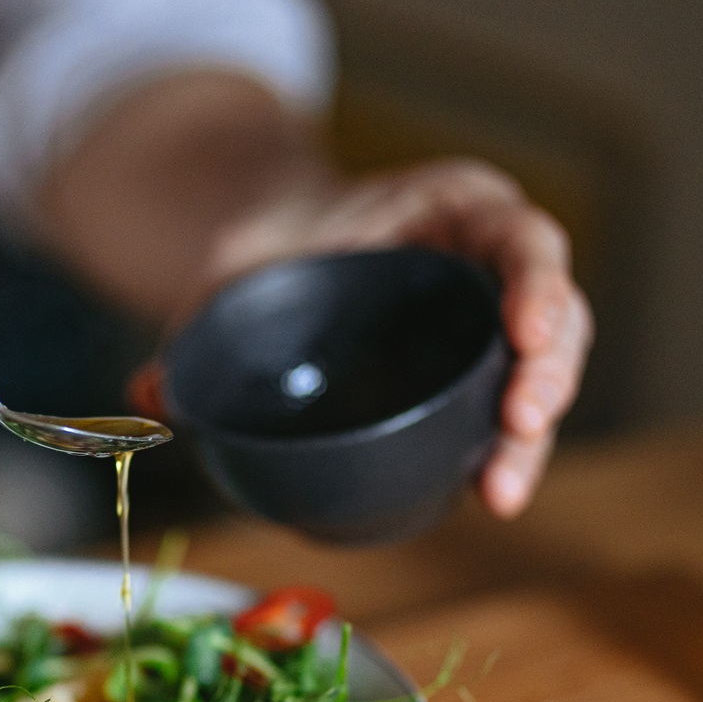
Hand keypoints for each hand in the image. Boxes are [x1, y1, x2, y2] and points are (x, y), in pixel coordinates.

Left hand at [187, 158, 593, 518]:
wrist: (279, 259)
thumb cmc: (277, 252)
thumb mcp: (238, 268)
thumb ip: (198, 321)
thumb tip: (148, 392)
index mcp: (453, 207)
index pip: (520, 236)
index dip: (536, 283)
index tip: (523, 333)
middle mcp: (489, 260)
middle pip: (554, 312)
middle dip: (548, 372)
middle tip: (521, 422)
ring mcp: (492, 323)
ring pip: (545, 371)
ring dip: (532, 432)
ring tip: (500, 487)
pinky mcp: (478, 377)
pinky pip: (506, 412)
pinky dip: (504, 452)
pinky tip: (487, 494)